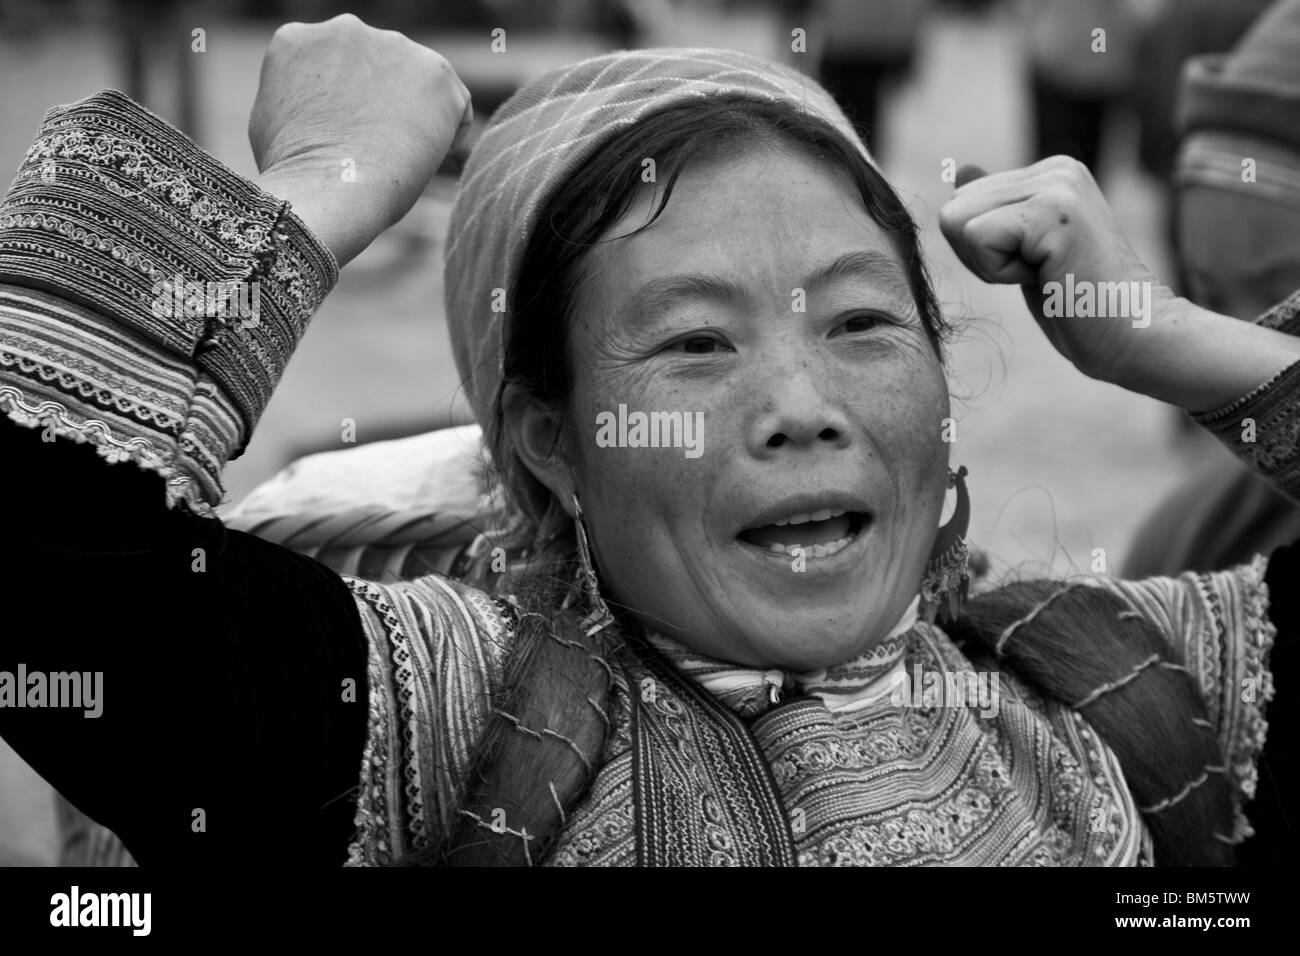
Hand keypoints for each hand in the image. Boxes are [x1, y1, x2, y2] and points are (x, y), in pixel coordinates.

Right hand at [248, 14, 471, 265]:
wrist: (328, 187)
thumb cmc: (293, 173)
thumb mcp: (269, 122)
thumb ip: (295, 98)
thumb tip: (312, 109)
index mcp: (299, 39)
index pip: (335, 67)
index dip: (344, 109)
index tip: (345, 141)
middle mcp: (346, 29)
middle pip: (379, 69)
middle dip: (381, 106)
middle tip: (375, 153)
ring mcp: (393, 46)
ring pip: (418, 84)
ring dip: (415, 118)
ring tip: (396, 159)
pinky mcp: (436, 72)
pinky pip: (455, 104)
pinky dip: (448, 134)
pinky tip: (424, 160)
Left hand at [940, 159, 1299, 411]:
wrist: (1133, 331)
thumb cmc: (1079, 302)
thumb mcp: (1026, 251)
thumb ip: (996, 211)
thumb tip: (960, 173)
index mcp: (1051, 172)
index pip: (962, 203)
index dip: (983, 251)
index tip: (1036, 265)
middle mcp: (1055, 167)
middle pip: (953, 211)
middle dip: (981, 256)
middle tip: (1040, 272)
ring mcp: (1056, 184)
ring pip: (958, 222)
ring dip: (990, 265)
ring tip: (1046, 272)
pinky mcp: (1051, 210)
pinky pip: (977, 238)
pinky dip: (1000, 272)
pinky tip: (1047, 276)